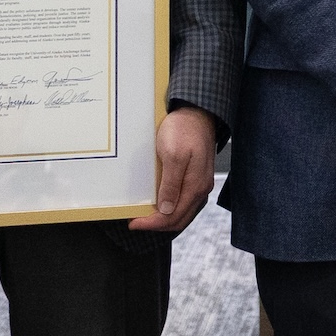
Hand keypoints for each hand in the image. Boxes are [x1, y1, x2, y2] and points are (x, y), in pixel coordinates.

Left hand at [131, 107, 219, 231]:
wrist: (197, 111)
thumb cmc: (184, 130)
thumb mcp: (173, 156)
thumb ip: (170, 185)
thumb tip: (166, 210)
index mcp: (195, 186)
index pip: (173, 216)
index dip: (151, 223)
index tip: (134, 222)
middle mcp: (201, 188)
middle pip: (179, 218)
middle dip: (157, 224)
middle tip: (137, 221)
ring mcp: (201, 183)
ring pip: (183, 212)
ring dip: (164, 217)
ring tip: (146, 214)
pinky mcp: (197, 176)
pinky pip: (186, 201)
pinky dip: (172, 208)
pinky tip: (162, 203)